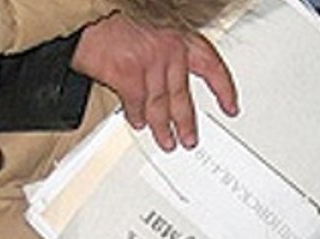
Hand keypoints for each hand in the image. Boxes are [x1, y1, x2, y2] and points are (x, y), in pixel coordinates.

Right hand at [70, 12, 237, 151]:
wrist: (89, 15)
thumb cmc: (116, 19)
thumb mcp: (153, 27)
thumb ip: (165, 51)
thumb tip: (169, 78)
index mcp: (179, 36)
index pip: (211, 65)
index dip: (223, 88)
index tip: (230, 106)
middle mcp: (168, 50)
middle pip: (182, 95)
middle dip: (186, 122)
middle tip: (189, 139)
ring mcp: (149, 63)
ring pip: (160, 105)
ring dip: (162, 127)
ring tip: (166, 141)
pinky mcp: (128, 75)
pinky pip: (137, 104)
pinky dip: (137, 116)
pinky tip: (139, 123)